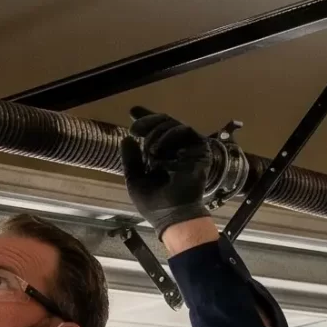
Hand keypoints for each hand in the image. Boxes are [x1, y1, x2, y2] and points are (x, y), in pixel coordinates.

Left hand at [121, 106, 238, 232]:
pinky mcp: (199, 150)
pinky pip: (185, 130)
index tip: (133, 111)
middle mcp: (175, 150)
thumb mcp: (135, 179)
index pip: (155, 132)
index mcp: (162, 156)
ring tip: (150, 150)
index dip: (146, 119)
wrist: (172, 215)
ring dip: (157, 133)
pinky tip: (159, 150)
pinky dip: (169, 136)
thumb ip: (131, 160)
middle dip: (147, 122)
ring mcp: (188, 149)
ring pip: (173, 124)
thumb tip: (126, 139)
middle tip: (135, 128)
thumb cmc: (154, 204)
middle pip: (163, 124)